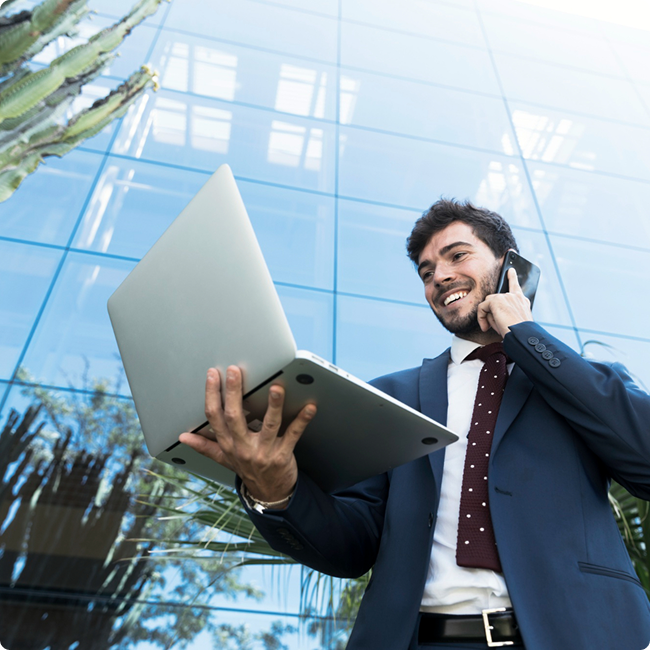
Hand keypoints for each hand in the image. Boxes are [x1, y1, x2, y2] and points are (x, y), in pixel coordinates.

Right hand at [179, 366, 315, 502]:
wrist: (270, 494)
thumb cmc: (248, 470)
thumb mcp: (224, 459)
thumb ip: (205, 446)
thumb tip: (183, 436)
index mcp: (228, 444)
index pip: (214, 417)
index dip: (211, 395)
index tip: (212, 374)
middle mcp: (243, 447)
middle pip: (235, 417)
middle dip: (233, 393)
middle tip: (234, 371)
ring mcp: (263, 452)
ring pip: (268, 425)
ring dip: (273, 405)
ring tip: (276, 387)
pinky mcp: (283, 455)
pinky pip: (293, 435)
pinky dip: (302, 421)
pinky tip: (309, 407)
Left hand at [477, 267, 532, 337]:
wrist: (522, 336)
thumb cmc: (518, 333)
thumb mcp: (513, 322)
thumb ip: (503, 313)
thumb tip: (489, 312)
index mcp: (522, 302)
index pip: (516, 287)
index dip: (512, 278)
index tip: (510, 271)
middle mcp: (515, 297)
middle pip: (495, 299)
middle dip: (492, 312)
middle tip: (496, 326)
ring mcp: (506, 297)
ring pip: (488, 304)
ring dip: (488, 316)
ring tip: (493, 327)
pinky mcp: (496, 300)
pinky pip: (482, 307)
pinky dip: (481, 318)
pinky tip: (485, 327)